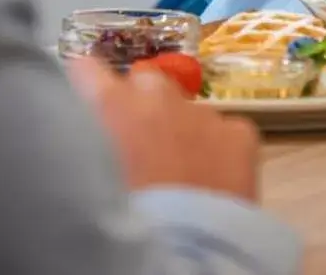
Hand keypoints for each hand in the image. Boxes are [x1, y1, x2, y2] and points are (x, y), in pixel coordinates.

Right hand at [66, 57, 261, 199]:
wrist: (182, 256)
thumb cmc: (123, 218)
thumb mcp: (86, 177)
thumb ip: (87, 144)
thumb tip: (86, 137)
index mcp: (110, 105)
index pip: (87, 69)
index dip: (88, 88)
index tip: (90, 108)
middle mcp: (156, 96)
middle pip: (144, 82)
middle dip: (140, 106)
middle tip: (139, 147)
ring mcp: (203, 113)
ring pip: (187, 108)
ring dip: (180, 129)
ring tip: (180, 171)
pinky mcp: (239, 134)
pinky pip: (226, 130)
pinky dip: (219, 148)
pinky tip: (214, 179)